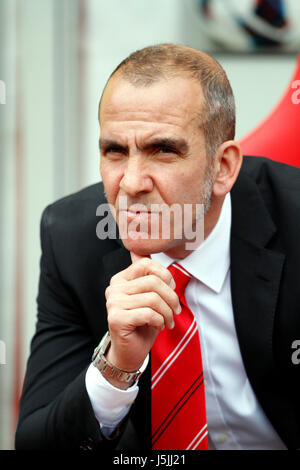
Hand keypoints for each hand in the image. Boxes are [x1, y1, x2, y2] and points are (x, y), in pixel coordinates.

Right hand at [104, 252, 180, 386]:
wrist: (129, 352)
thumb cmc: (141, 324)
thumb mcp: (148, 296)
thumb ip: (146, 275)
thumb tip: (140, 250)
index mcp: (121, 279)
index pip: (145, 264)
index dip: (164, 275)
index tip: (171, 289)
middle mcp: (114, 289)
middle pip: (153, 282)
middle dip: (171, 297)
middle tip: (175, 310)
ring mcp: (113, 304)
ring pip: (153, 298)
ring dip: (167, 312)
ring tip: (167, 321)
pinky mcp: (117, 319)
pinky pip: (149, 313)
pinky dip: (159, 321)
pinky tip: (158, 326)